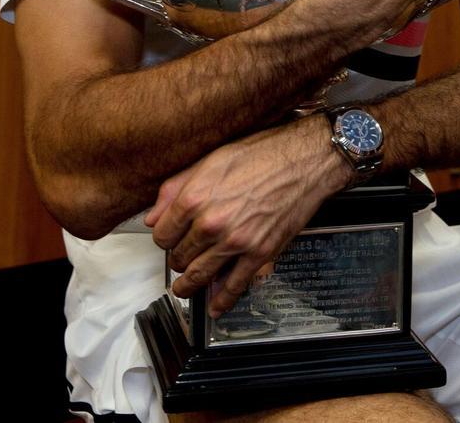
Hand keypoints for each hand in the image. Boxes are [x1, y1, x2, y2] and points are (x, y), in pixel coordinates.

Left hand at [144, 117, 350, 316]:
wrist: (306, 159)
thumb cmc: (264, 153)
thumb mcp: (212, 159)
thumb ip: (177, 187)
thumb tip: (153, 216)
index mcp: (195, 198)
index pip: (161, 235)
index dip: (165, 237)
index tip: (171, 238)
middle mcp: (211, 223)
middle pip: (179, 257)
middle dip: (179, 257)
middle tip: (185, 254)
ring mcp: (235, 242)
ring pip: (199, 276)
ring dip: (188, 286)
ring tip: (185, 287)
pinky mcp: (260, 253)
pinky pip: (234, 285)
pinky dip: (222, 300)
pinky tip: (216, 306)